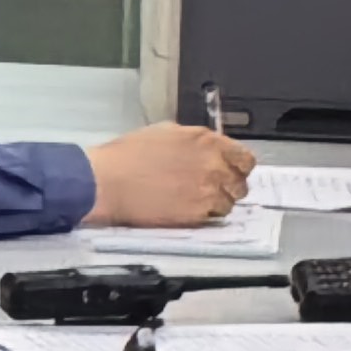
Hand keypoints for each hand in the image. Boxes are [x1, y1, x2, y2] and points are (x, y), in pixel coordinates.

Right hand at [82, 126, 256, 228]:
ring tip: (195, 200)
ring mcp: (209, 191)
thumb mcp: (164, 133)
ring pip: (230, 202)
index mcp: (207, 141)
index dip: (238, 166)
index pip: (245, 158)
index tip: (228, 171)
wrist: (106, 182)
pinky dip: (204, 214)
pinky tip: (185, 208)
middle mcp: (215, 165)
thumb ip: (193, 141)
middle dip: (228, 185)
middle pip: (241, 182)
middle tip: (210, 188)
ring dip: (217, 202)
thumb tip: (205, 149)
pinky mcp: (198, 214)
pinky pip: (214, 216)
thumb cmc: (126, 155)